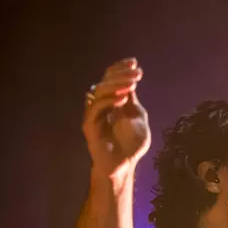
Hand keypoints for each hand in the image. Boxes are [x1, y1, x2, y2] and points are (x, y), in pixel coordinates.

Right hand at [81, 58, 150, 175]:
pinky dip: (109, 101)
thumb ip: (133, 101)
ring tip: (132, 84)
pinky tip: (123, 99)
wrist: (124, 165)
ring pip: (99, 92)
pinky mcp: (90, 125)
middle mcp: (101, 104)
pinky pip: (96, 109)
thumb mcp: (138, 118)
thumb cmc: (132, 144)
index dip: (120, 68)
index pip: (111, 78)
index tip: (134, 62)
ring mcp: (94, 114)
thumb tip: (132, 80)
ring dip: (116, 85)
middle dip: (121, 75)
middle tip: (137, 74)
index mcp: (112, 100)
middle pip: (105, 81)